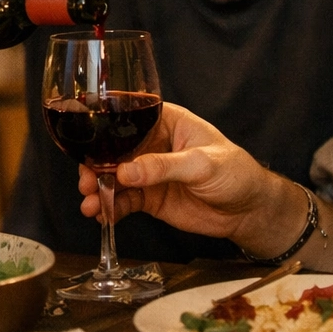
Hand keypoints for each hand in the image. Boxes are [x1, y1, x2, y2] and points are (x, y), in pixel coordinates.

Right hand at [79, 102, 303, 251]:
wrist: (249, 211)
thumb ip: (163, 166)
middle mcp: (150, 144)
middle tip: (87, 181)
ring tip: (90, 203)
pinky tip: (101, 215)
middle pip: (112, 149)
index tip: (83, 136)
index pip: (128, 115)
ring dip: (98, 189)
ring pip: (113, 177)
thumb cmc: (235, 172)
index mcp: (164, 121)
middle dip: (94, 164)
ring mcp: (147, 172)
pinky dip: (109, 208)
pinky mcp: (148, 197)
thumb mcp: (202, 164)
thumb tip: (127, 171)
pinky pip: (122, 200)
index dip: (103, 124)